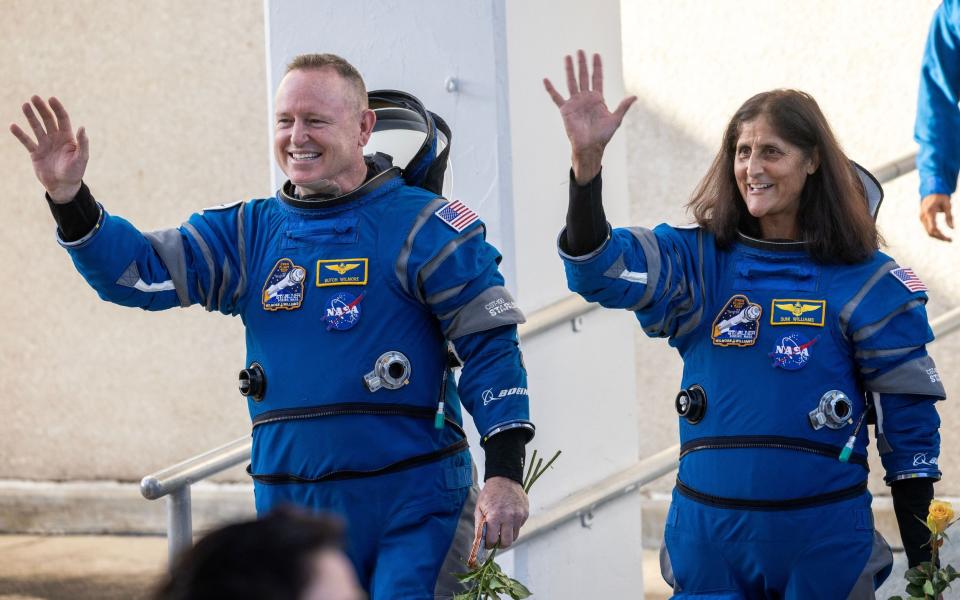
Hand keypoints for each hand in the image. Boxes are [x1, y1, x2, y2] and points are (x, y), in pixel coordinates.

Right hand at [9, 96, 88, 202]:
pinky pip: (26, 141)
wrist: (63, 187)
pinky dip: (20, 134)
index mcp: (68, 138)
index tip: (51, 99)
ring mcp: (45, 145)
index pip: (62, 119)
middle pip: (48, 120)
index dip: (57, 109)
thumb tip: (82, 127)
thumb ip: (83, 143)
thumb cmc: (75, 172)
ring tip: (25, 105)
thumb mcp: (81, 158)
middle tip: (34, 97)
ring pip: (36, 127)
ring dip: (30, 117)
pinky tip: (13, 126)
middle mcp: (56, 138)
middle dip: (42, 108)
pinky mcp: (35, 153)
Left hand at [475, 476, 527, 548]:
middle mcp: (509, 517)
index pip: (492, 541)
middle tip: (496, 540)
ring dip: (507, 535)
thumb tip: (478, 544)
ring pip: (515, 536)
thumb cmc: (489, 494)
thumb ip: (479, 527)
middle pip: (507, 543)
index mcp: (495, 516)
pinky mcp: (525, 513)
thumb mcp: (479, 508)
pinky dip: (514, 526)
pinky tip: (509, 517)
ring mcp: (519, 515)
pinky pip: (519, 526)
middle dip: (500, 544)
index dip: (488, 545)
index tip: (487, 543)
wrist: (504, 478)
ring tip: (501, 527)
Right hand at [543, 50, 636, 183]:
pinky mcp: (565, 109)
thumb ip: (623, 107)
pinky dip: (551, 89)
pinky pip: (556, 97)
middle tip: (580, 51)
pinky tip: (545, 80)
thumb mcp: (615, 119)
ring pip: (571, 82)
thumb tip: (635, 96)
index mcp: (597, 99)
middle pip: (584, 76)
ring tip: (567, 57)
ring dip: (569, 69)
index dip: (597, 67)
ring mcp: (575, 102)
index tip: (596, 54)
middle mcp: (586, 98)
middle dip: (582, 64)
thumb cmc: (603, 136)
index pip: (597, 78)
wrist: (589, 147)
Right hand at [920, 193, 952, 240]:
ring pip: (928, 232)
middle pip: (930, 232)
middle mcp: (923, 216)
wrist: (930, 191)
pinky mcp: (922, 219)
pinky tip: (942, 233)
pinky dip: (935, 233)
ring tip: (947, 238)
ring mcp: (921, 218)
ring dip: (937, 236)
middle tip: (950, 240)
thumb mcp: (948, 205)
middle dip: (940, 237)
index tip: (950, 239)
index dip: (941, 235)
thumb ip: (949, 217)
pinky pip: (927, 229)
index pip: (933, 228)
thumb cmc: (940, 197)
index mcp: (929, 212)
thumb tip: (952, 228)